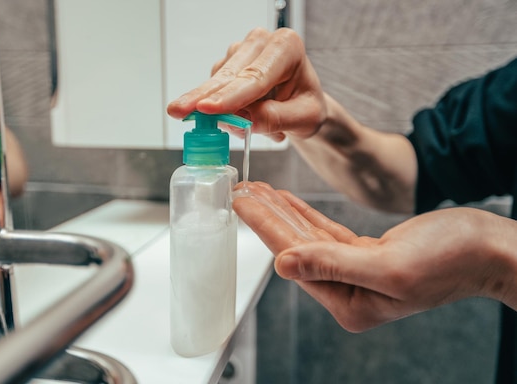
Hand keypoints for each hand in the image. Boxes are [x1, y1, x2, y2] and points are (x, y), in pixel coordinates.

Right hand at [167, 28, 326, 141]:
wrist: (302, 104)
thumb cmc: (306, 106)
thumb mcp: (304, 119)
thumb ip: (275, 118)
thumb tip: (245, 121)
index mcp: (287, 47)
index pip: (255, 77)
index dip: (230, 96)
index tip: (207, 109)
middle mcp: (261, 42)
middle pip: (228, 75)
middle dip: (202, 97)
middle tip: (178, 112)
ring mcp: (240, 51)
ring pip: (217, 82)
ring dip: (225, 114)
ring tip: (261, 129)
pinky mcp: (226, 64)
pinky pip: (213, 90)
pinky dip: (223, 111)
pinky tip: (246, 119)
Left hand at [233, 181, 516, 331]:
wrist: (488, 249)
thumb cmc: (451, 261)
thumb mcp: (389, 266)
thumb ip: (332, 265)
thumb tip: (283, 264)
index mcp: (349, 303)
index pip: (295, 258)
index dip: (265, 227)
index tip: (240, 202)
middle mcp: (347, 291)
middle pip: (295, 247)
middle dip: (266, 217)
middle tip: (239, 190)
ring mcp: (356, 273)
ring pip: (308, 237)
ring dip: (282, 212)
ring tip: (255, 190)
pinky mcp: (367, 254)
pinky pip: (326, 233)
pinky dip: (305, 215)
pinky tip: (286, 200)